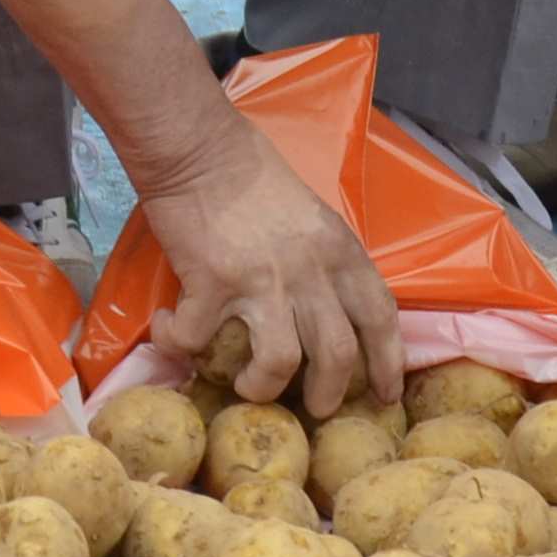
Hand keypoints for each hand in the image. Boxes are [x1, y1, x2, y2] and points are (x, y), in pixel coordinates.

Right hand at [134, 121, 396, 417]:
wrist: (198, 148)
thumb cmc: (253, 173)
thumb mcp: (313, 216)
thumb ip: (326, 260)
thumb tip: (325, 306)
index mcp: (341, 252)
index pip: (381, 318)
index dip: (387, 364)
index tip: (383, 394)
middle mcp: (311, 271)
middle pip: (337, 355)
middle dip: (328, 395)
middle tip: (313, 409)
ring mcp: (263, 280)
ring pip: (280, 364)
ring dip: (262, 388)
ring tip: (245, 388)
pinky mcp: (212, 284)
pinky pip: (196, 340)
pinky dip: (178, 344)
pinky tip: (170, 330)